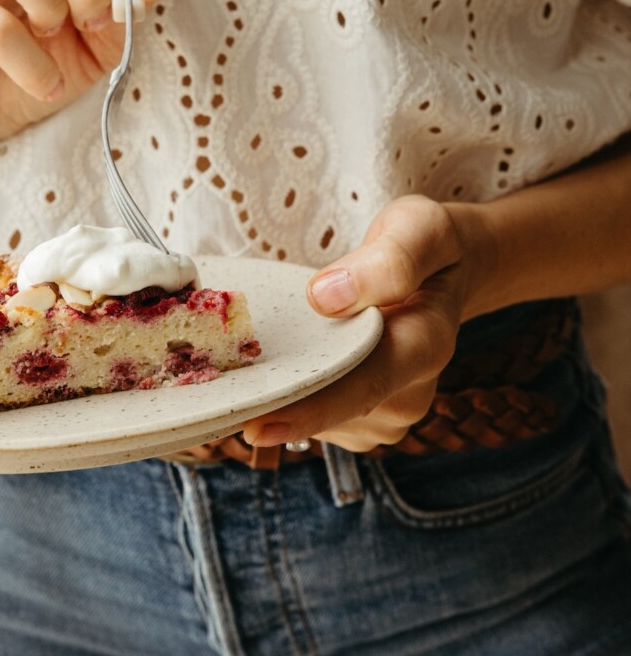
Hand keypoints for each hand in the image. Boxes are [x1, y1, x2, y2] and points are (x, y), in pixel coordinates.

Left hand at [241, 196, 489, 451]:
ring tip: (250, 357)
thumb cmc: (424, 244)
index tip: (257, 428)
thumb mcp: (418, 227)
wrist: (444, 271)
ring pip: (315, 417)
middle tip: (211, 391)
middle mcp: (409, 393)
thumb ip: (387, 260)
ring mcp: (386, 414)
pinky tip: (271, 367)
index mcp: (426, 344)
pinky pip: (313, 416)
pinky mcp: (361, 421)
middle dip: (272, 401)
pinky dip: (286, 395)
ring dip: (277, 394)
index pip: (366, 384)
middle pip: (329, 409)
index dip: (311, 410)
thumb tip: (327, 297)